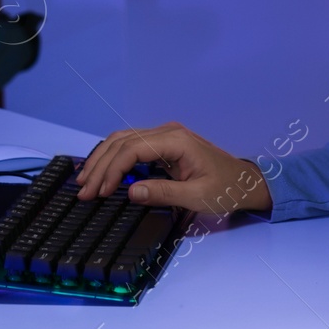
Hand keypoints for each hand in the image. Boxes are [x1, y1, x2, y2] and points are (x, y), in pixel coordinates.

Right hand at [74, 121, 271, 216]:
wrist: (245, 182)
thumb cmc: (226, 189)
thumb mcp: (196, 197)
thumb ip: (163, 192)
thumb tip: (130, 192)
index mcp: (176, 140)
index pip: (133, 149)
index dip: (112, 170)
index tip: (100, 192)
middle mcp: (167, 132)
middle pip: (122, 142)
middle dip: (100, 166)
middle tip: (83, 190)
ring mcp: (165, 136)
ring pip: (123, 140)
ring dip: (102, 160)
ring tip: (84, 181)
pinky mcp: (163, 145)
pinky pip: (131, 146)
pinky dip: (113, 158)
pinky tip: (102, 172)